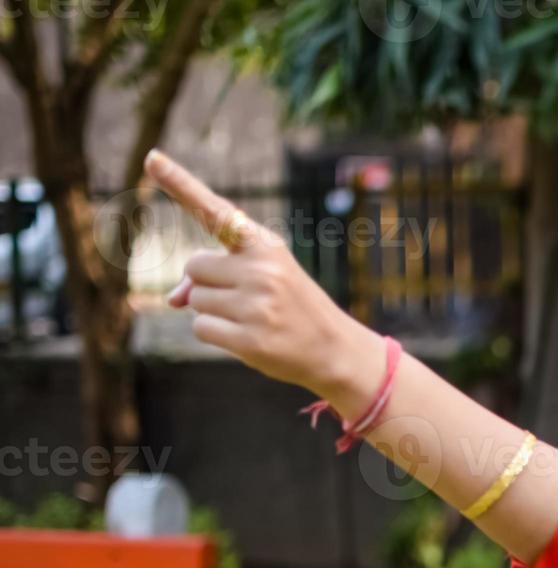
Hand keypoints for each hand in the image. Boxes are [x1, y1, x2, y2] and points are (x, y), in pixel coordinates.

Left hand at [143, 149, 376, 397]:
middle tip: (245, 297)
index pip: (217, 211)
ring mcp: (256, 306)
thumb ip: (215, 275)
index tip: (153, 159)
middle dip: (206, 282)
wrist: (335, 349)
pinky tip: (246, 337)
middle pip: (193, 265)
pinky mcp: (250, 340)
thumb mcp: (263, 278)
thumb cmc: (292, 307)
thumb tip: (172, 300)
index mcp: (266, 246)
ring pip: (193, 299)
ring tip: (251, 318)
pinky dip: (215, 334)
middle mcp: (261, 271)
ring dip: (212, 311)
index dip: (181, 185)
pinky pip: (200, 328)